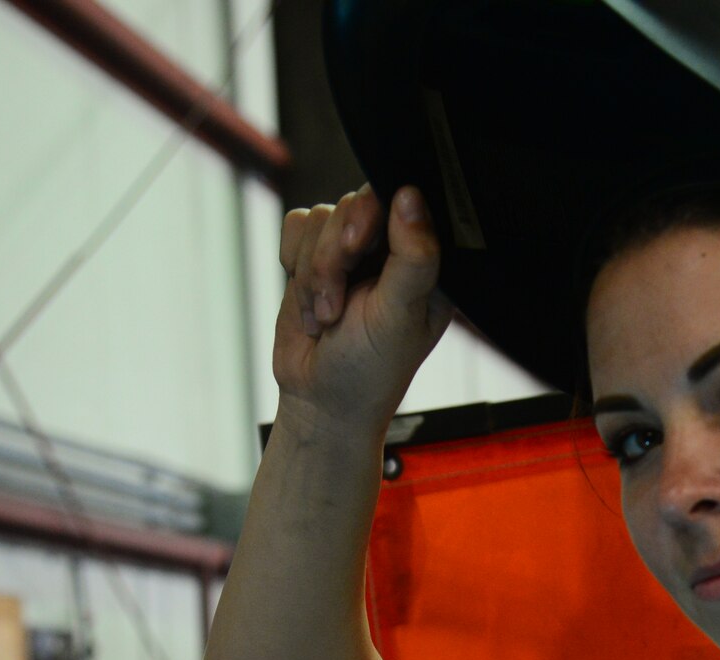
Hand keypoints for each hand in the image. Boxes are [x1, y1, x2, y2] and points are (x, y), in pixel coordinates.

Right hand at [273, 183, 455, 440]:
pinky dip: (293, 265)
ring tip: (325, 318)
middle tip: (335, 307)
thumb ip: (412, 257)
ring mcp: (353, 251)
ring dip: (313, 274)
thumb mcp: (399, 316)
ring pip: (320, 218)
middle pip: (353, 204)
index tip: (357, 247)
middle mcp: (392, 250)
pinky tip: (309, 304)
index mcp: (426, 262)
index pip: (403, 201)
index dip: (371, 215)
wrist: (319, 402)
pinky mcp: (315, 256)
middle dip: (333, 257)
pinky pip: (296, 227)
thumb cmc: (369, 371)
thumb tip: (411, 196)